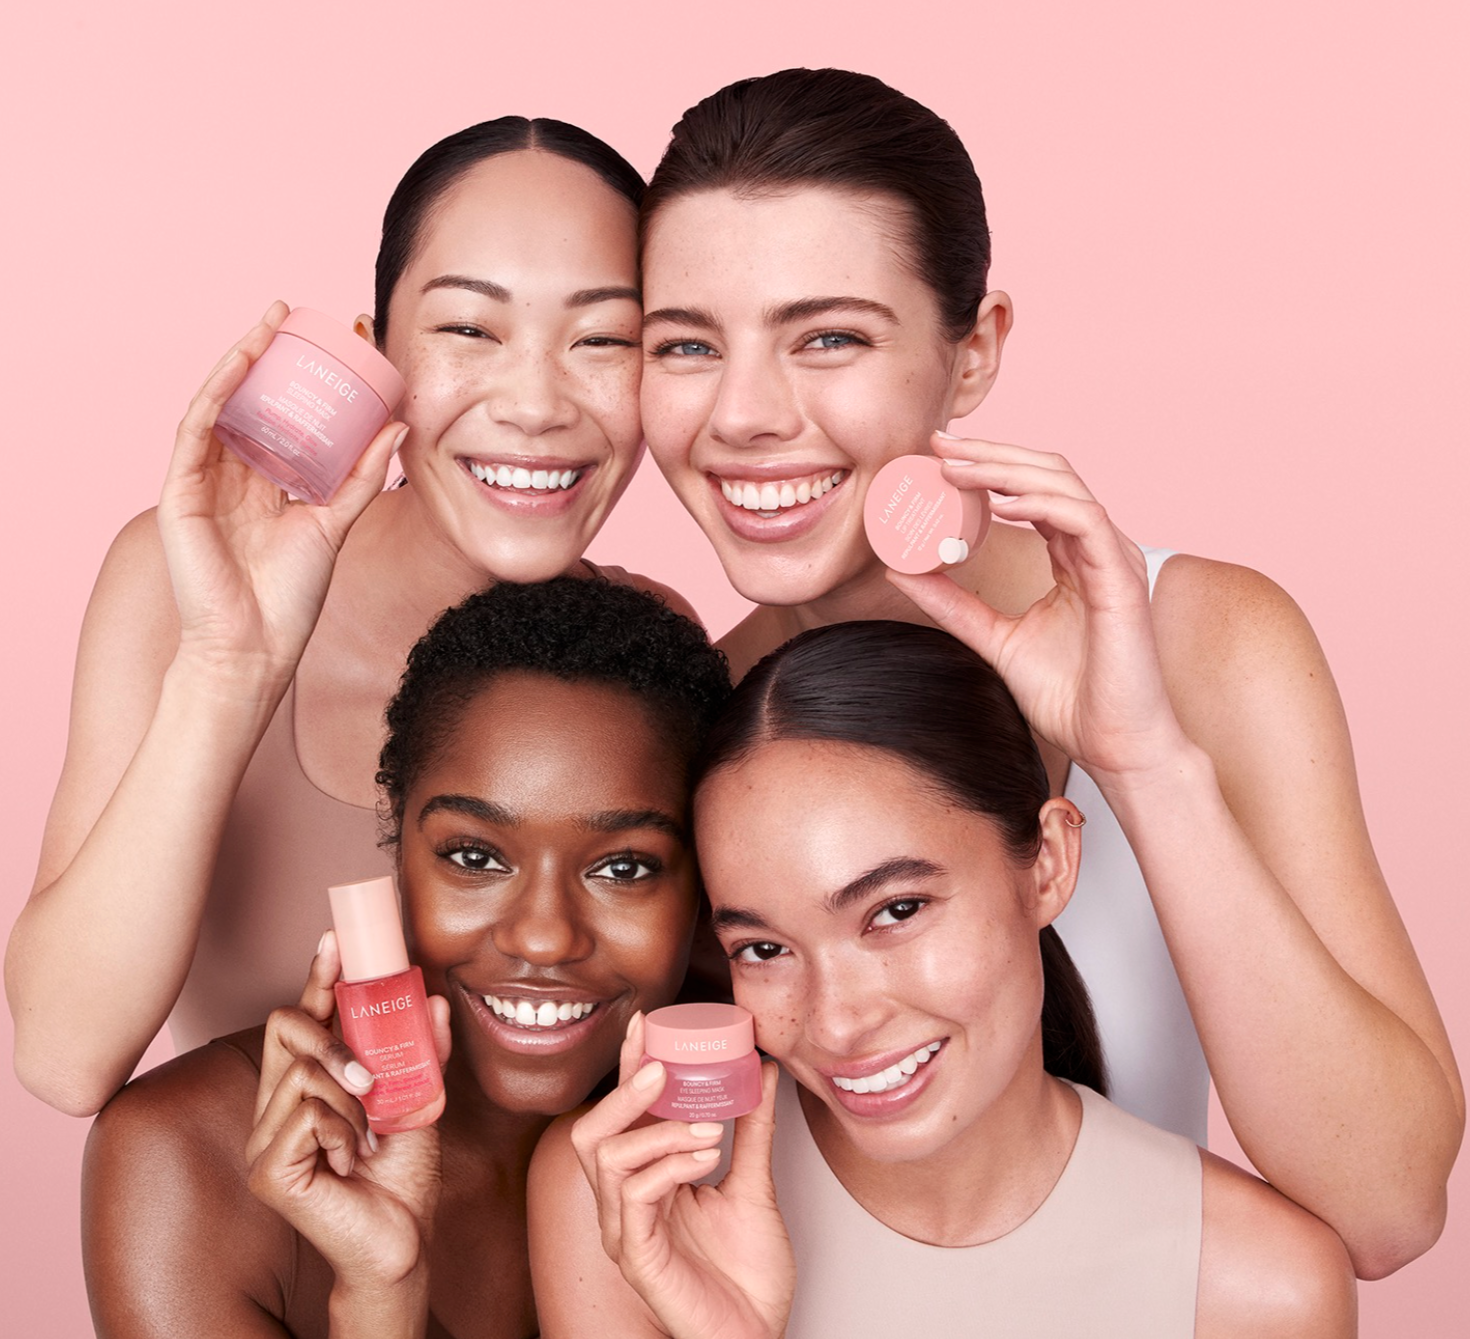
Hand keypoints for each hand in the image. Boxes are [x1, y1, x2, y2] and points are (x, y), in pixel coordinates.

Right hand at [159, 302, 405, 685]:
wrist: (256, 645)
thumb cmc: (291, 596)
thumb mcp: (336, 522)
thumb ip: (364, 476)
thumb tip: (397, 427)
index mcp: (263, 482)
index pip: (275, 415)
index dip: (294, 377)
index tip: (322, 341)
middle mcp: (229, 475)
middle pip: (244, 401)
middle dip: (265, 354)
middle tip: (290, 313)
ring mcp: (202, 481)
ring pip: (218, 405)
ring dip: (240, 360)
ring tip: (268, 323)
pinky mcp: (180, 493)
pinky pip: (196, 430)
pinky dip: (217, 393)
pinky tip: (240, 362)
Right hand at [245, 932, 450, 1291]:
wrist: (403, 1239)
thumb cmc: (402, 1174)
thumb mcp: (418, 1098)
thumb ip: (422, 1051)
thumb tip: (434, 999)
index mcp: (305, 1086)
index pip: (301, 1019)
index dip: (315, 977)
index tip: (336, 940)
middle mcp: (275, 1108)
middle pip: (284, 1027)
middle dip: (333, 1038)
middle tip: (370, 1077)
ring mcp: (263, 1139)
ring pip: (304, 1072)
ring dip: (352, 1102)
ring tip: (366, 1139)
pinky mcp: (267, 1169)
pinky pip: (307, 1114)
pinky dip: (344, 1130)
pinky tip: (350, 1161)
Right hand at [570, 1014, 792, 1338]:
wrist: (757, 1337)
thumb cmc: (747, 1276)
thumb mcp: (754, 1185)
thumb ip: (753, 1130)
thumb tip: (761, 1071)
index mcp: (646, 1181)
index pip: (624, 1114)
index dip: (630, 1066)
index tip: (649, 1022)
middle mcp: (625, 1204)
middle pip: (592, 1131)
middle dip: (623, 1090)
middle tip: (663, 1064)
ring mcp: (626, 1232)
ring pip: (607, 1158)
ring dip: (658, 1129)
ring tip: (707, 1126)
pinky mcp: (637, 1258)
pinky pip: (632, 1198)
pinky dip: (667, 1166)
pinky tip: (703, 1156)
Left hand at [888, 432, 1191, 782]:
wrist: (1114, 747)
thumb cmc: (1071, 699)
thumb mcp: (995, 639)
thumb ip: (954, 604)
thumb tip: (903, 572)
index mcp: (1073, 557)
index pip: (1031, 491)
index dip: (986, 468)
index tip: (935, 458)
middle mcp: (1097, 548)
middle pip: (1046, 474)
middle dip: (990, 454)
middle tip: (938, 446)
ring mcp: (1114, 558)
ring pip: (1063, 485)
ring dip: (1006, 469)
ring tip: (956, 468)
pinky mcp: (1123, 578)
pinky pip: (1084, 519)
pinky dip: (1041, 502)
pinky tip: (1000, 500)